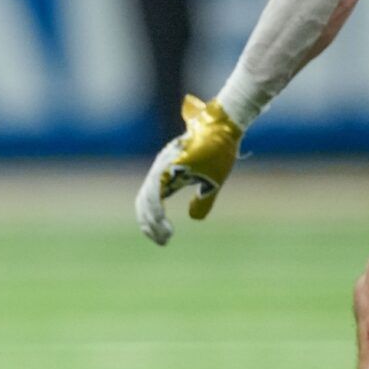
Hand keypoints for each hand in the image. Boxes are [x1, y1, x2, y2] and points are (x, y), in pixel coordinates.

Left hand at [136, 95, 244, 244]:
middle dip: (149, 224)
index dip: (152, 221)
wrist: (225, 127)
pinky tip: (160, 219)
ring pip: (147, 197)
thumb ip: (202, 200)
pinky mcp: (171, 164)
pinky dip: (155, 206)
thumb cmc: (218, 151)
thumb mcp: (211, 183)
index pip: (150, 202)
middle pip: (143, 202)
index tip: (162, 239)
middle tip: (161, 241)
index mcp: (168, 176)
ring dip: (152, 219)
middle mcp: (161, 171)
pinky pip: (156, 188)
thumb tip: (193, 218)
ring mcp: (164, 166)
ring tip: (162, 235)